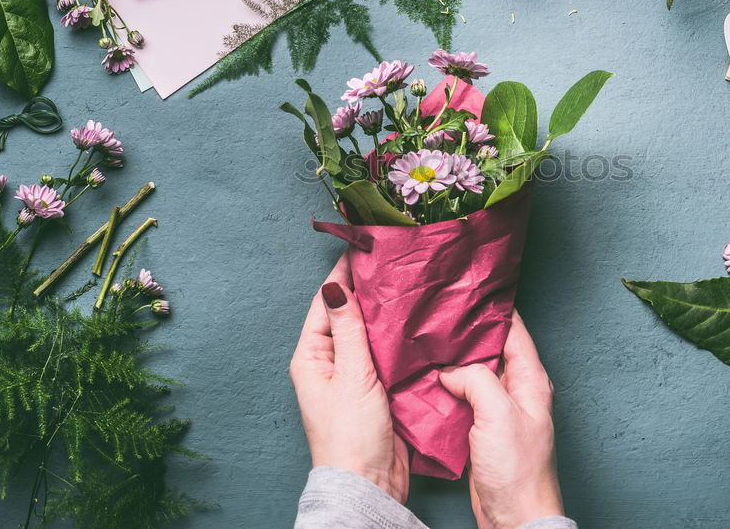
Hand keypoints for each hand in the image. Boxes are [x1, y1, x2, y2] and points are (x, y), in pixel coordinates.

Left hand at [290, 253, 409, 501]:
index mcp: (312, 356)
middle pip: (350, 315)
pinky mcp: (378, 388)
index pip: (326, 302)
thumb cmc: (351, 434)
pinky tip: (417, 323)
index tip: (364, 245)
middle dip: (369, 290)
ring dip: (387, 313)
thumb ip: (348, 328)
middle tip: (395, 260)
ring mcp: (355, 376)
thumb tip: (334, 284)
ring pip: (371, 333)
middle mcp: (330, 362)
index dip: (344, 274)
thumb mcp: (351, 374)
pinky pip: (387, 354)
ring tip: (409, 284)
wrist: (370, 484)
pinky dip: (399, 338)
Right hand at [439, 311, 563, 528]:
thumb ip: (476, 379)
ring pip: (474, 370)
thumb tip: (450, 369)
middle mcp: (517, 388)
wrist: (514, 518)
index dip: (490, 307)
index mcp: (531, 379)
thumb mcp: (499, 414)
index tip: (464, 289)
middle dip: (465, 330)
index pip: (512, 328)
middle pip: (490, 346)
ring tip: (428, 339)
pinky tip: (428, 378)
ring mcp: (499, 408)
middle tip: (436, 312)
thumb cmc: (517, 470)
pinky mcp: (482, 426)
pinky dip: (447, 384)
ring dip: (454, 358)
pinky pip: (464, 394)